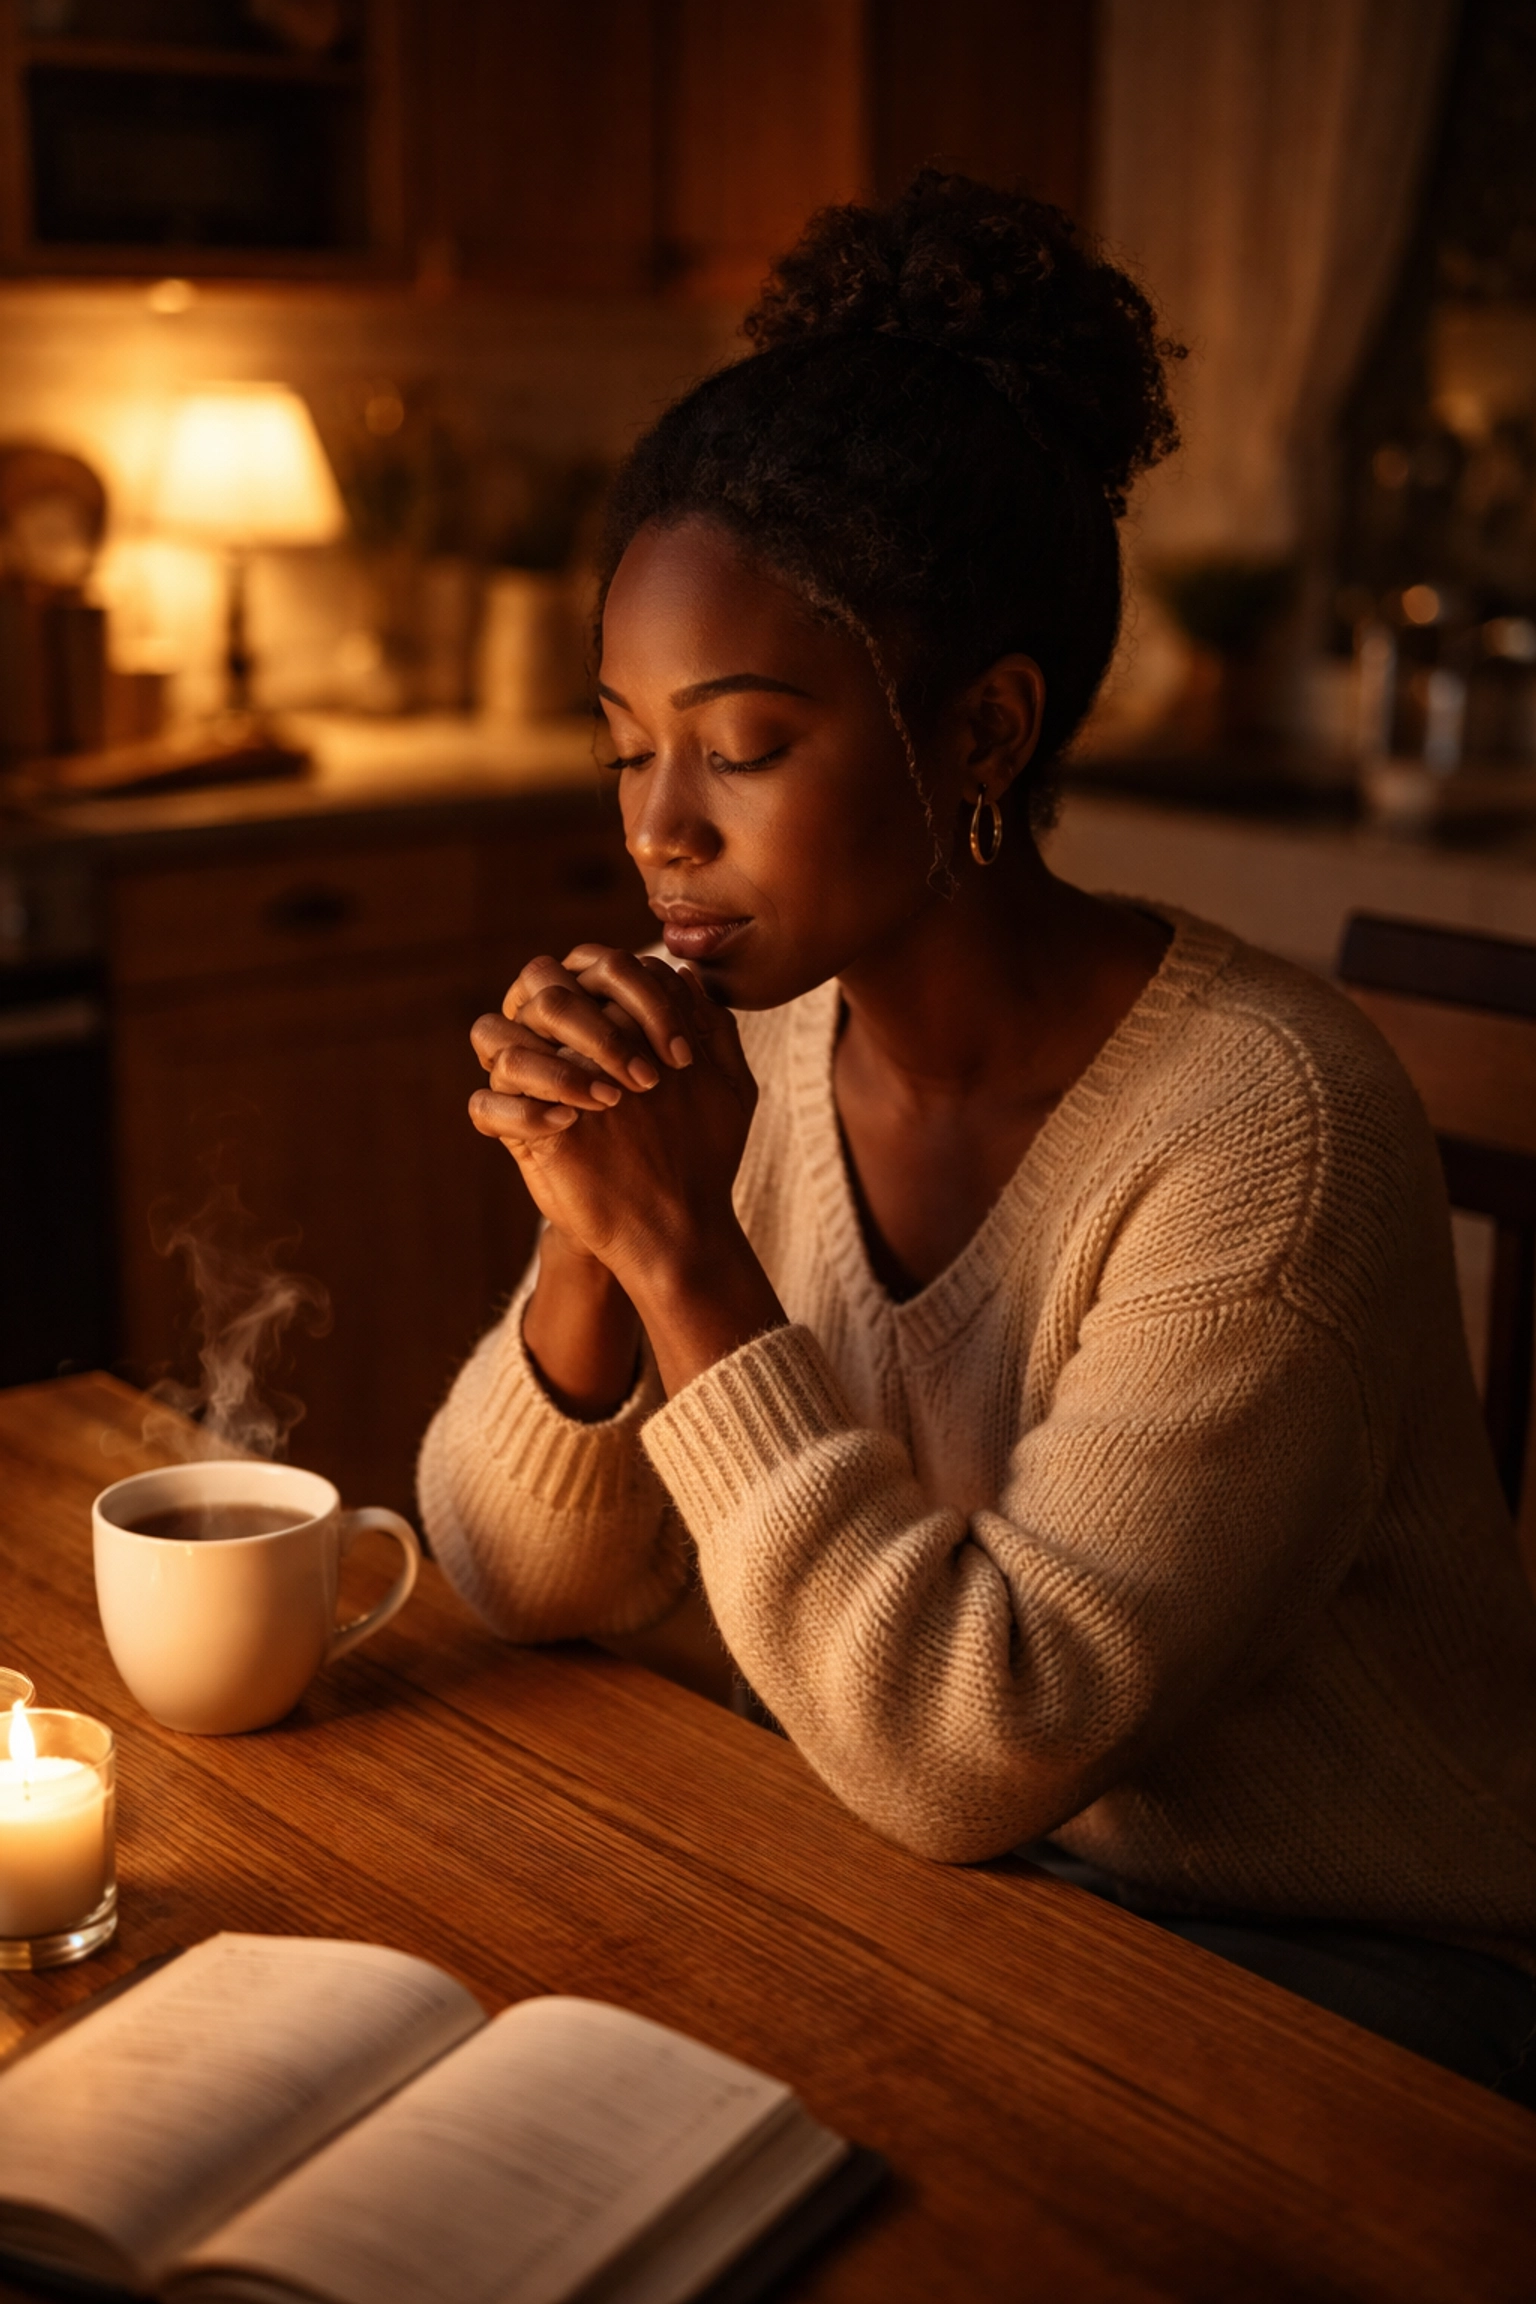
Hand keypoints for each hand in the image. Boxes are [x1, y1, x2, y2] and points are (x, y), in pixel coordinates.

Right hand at [469, 946, 758, 1288]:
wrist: (673, 1221)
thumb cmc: (699, 1146)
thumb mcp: (727, 1085)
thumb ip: (711, 1025)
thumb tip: (684, 973)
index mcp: (606, 1013)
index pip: (602, 965)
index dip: (646, 999)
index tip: (684, 1058)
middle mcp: (560, 1037)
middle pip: (541, 986)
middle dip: (597, 1027)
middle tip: (647, 1082)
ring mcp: (531, 1082)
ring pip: (493, 1034)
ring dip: (553, 1067)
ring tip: (608, 1103)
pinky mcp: (513, 1131)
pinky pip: (484, 1104)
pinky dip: (521, 1111)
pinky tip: (568, 1127)